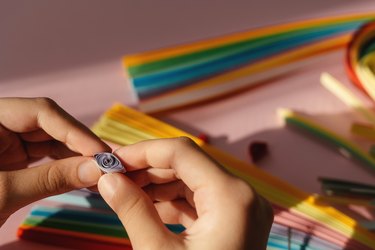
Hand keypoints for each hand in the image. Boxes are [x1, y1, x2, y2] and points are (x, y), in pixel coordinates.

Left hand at [0, 97, 109, 225]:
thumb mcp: (2, 194)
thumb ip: (52, 179)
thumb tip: (98, 170)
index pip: (39, 112)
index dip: (74, 130)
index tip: (100, 153)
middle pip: (49, 125)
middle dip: (79, 145)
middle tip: (107, 164)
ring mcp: (5, 141)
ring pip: (51, 141)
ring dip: (76, 156)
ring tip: (98, 172)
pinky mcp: (12, 159)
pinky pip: (45, 156)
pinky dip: (64, 166)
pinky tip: (81, 175)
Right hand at [98, 137, 272, 249]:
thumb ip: (133, 210)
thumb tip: (107, 179)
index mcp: (232, 197)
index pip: (182, 153)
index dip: (142, 152)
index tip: (112, 161)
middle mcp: (245, 195)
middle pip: (189, 164)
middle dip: (148, 169)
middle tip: (114, 178)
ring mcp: (244, 208)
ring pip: (194, 180)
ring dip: (159, 184)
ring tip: (126, 192)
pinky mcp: (237, 221)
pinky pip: (201, 200)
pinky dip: (174, 201)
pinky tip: (148, 206)